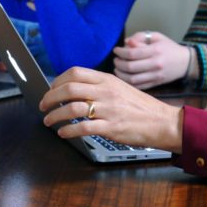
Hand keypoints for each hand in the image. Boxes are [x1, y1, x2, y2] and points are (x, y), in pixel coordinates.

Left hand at [39, 67, 183, 152]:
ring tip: (49, 121)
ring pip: (73, 108)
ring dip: (56, 115)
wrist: (163, 122)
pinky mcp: (111, 127)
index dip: (57, 81)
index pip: (75, 73)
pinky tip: (64, 133)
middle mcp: (106, 92)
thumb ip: (101, 87)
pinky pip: (83, 128)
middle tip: (43, 106)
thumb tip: (77, 90)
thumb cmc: (142, 108)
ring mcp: (108, 109)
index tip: (51, 89)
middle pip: (69, 88)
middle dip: (50, 97)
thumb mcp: (121, 88)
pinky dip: (69, 131)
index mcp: (108, 80)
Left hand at [112, 31, 190, 88]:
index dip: (121, 52)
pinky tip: (124, 77)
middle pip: (130, 67)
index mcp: (155, 51)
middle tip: (115, 60)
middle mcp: (155, 64)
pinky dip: (128, 83)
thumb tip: (127, 42)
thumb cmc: (169, 47)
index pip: (132, 53)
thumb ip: (141, 37)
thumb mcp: (157, 37)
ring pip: (132, 79)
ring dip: (121, 75)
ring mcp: (156, 76)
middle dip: (118, 63)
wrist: (186, 62)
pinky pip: (138, 86)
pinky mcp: (156, 84)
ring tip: (117, 69)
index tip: (116, 50)